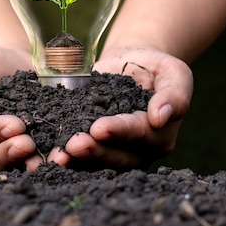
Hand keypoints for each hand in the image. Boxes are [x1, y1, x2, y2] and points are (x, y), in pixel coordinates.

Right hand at [0, 46, 40, 173]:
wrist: (11, 63)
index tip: (14, 124)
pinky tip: (65, 155)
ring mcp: (4, 156)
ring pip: (14, 167)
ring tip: (51, 157)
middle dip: (10, 153)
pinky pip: (37, 161)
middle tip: (28, 144)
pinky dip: (52, 160)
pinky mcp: (29, 154)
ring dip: (33, 164)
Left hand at [48, 47, 192, 169]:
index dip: (120, 131)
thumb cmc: (156, 67)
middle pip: (119, 156)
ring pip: (99, 162)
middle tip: (73, 145)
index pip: (140, 134)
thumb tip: (160, 117)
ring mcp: (118, 152)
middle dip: (95, 150)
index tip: (99, 127)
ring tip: (59, 155)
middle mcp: (140, 150)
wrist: (132, 63)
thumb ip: (174, 94)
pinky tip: (52, 154)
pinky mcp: (98, 148)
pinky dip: (68, 157)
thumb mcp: (173, 72)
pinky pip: (84, 158)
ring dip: (78, 160)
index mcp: (161, 134)